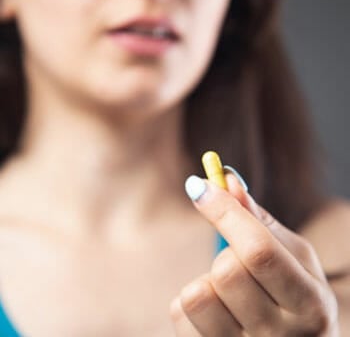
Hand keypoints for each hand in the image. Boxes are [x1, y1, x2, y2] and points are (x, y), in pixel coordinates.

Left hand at [169, 171, 338, 335]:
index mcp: (309, 303)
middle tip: (238, 262)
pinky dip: (190, 301)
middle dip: (225, 254)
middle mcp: (278, 335)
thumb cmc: (295, 294)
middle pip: (226, 270)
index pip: (259, 250)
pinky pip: (179, 312)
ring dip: (206, 281)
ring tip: (228, 291)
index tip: (199, 186)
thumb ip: (260, 221)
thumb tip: (227, 181)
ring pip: (196, 294)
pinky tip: (215, 309)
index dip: (224, 211)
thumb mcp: (294, 259)